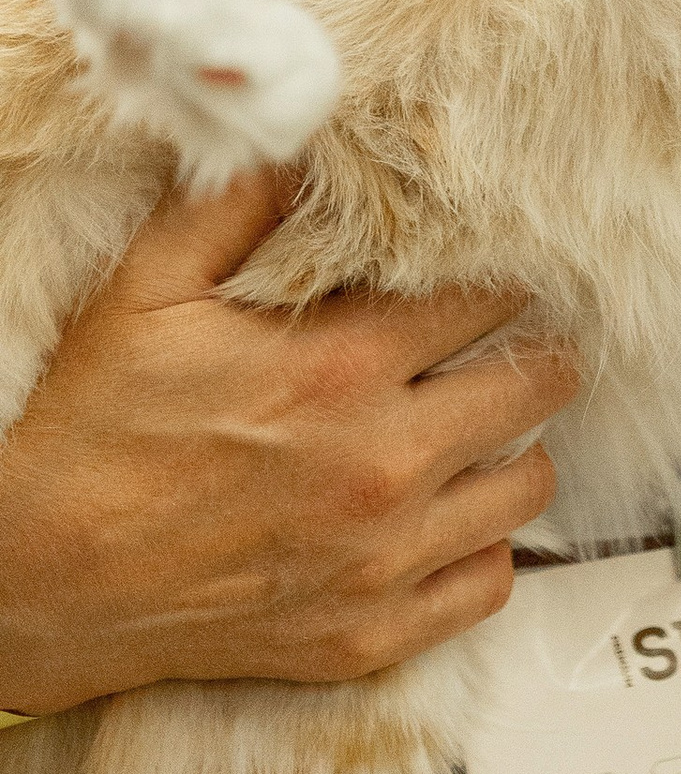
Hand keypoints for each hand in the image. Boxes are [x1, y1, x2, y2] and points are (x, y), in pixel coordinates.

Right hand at [0, 168, 578, 712]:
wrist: (37, 583)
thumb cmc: (93, 430)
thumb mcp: (150, 288)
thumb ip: (238, 200)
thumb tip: (305, 135)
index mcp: (342, 369)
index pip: (492, 296)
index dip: (497, 272)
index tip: (485, 270)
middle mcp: (382, 467)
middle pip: (538, 384)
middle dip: (527, 349)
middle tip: (498, 342)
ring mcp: (382, 561)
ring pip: (528, 484)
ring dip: (511, 447)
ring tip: (471, 425)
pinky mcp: (368, 637)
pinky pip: (488, 583)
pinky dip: (480, 546)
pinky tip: (443, 515)